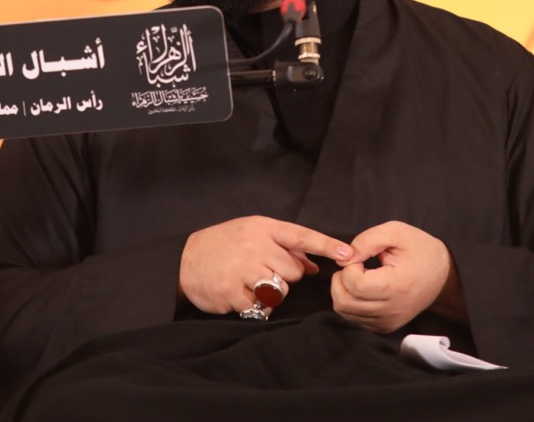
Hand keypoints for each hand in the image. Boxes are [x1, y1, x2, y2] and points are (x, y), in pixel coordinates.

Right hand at [179, 215, 352, 314]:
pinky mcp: (233, 291)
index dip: (326, 245)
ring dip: (271, 292)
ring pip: (280, 289)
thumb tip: (313, 265)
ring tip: (251, 283)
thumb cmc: (223, 245)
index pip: (301, 236)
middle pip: (294, 270)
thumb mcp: (252, 234)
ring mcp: (243, 268)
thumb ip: (283, 247)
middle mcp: (254, 245)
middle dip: (285, 276)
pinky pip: (260, 306)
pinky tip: (239, 293)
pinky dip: (253, 305)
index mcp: (262, 228)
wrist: (184, 260)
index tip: (348, 254)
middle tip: (263, 272)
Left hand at [331, 221, 460, 332]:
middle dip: (341, 278)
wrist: (444, 276)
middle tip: (355, 265)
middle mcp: (391, 310)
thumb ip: (367, 240)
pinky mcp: (384, 327)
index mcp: (396, 286)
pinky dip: (350, 301)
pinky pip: (353, 317)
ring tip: (358, 275)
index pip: (355, 284)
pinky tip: (363, 287)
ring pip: (344, 311)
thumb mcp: (396, 232)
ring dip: (342, 290)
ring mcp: (387, 322)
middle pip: (344, 301)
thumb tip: (344, 257)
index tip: (360, 256)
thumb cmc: (421, 251)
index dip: (349, 266)